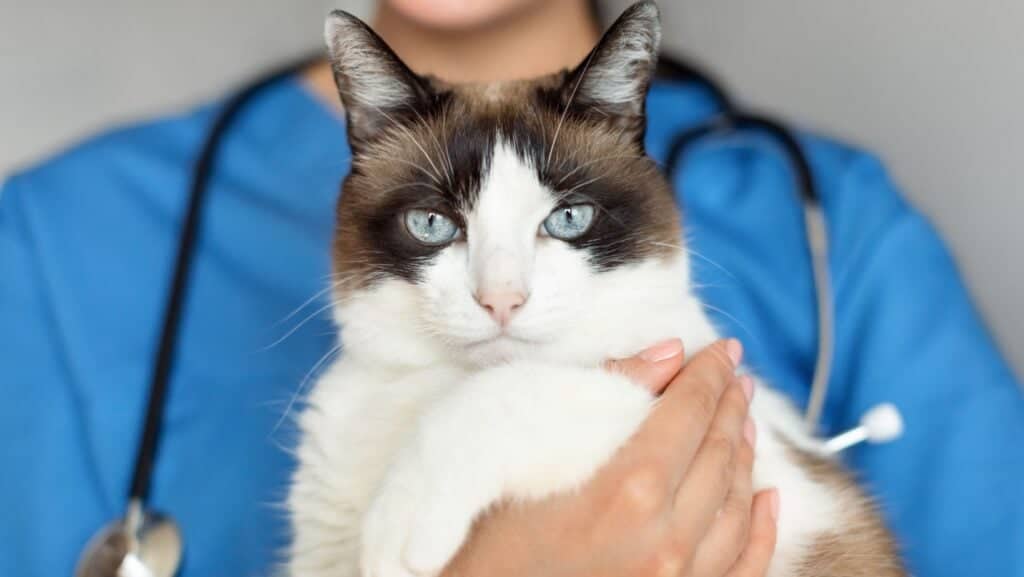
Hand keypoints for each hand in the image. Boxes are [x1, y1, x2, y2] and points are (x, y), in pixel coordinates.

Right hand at [442, 339, 778, 576]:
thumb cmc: (485, 529)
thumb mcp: (531, 448)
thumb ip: (606, 396)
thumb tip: (665, 355)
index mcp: (628, 492)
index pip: (688, 413)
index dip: (709, 374)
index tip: (722, 349)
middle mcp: (664, 541)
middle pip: (718, 454)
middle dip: (730, 406)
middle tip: (734, 375)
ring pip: (737, 506)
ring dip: (745, 456)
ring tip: (744, 422)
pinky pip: (742, 566)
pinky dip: (761, 528)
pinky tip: (767, 498)